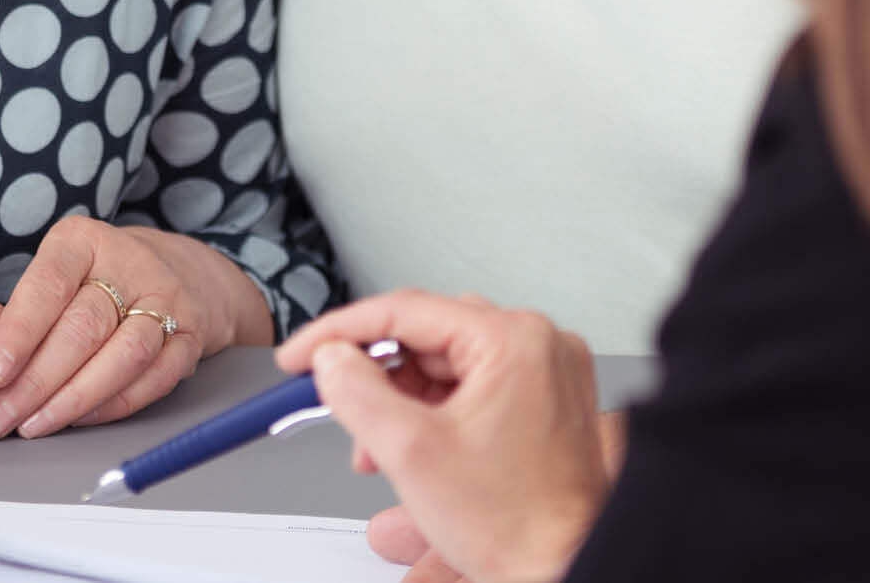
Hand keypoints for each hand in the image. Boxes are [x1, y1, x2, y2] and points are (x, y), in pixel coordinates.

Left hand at [0, 216, 271, 437]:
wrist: (184, 272)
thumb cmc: (99, 278)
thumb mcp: (61, 271)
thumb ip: (27, 312)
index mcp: (84, 241)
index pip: (48, 285)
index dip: (18, 332)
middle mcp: (131, 264)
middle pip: (82, 328)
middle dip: (35, 381)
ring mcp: (168, 300)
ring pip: (121, 356)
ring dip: (72, 399)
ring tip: (33, 426)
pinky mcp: (191, 338)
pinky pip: (152, 380)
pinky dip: (112, 406)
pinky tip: (77, 421)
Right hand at [274, 292, 609, 582]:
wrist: (568, 566)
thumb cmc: (518, 524)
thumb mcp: (410, 453)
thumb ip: (356, 393)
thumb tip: (330, 359)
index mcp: (514, 341)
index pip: (405, 312)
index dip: (338, 333)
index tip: (300, 355)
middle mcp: (537, 346)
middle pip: (426, 339)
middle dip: (374, 379)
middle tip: (337, 407)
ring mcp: (545, 373)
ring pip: (445, 366)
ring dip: (401, 403)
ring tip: (379, 451)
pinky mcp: (543, 401)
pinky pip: (472, 387)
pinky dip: (433, 414)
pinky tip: (413, 451)